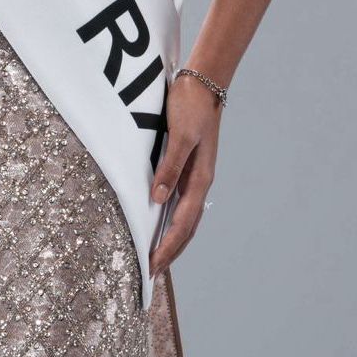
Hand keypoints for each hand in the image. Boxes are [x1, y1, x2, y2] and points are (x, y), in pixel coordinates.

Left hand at [147, 69, 221, 276]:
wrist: (204, 82)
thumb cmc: (191, 106)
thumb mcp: (180, 136)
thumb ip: (170, 167)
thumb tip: (157, 199)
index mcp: (200, 178)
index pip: (183, 223)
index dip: (168, 247)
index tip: (153, 268)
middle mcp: (199, 181)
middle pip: (187, 227)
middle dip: (171, 251)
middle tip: (152, 274)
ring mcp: (196, 175)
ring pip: (185, 217)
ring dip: (173, 239)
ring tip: (158, 257)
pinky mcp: (190, 165)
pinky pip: (181, 201)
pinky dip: (173, 219)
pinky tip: (162, 222)